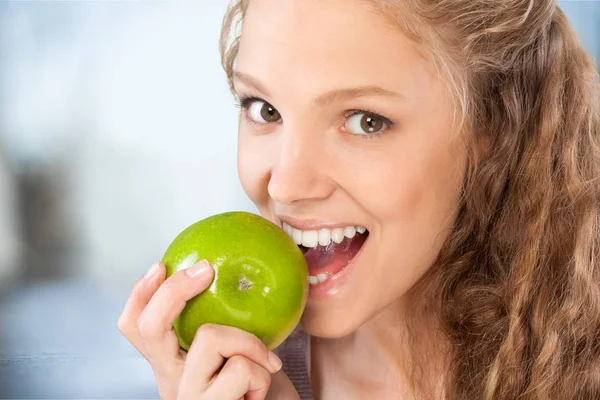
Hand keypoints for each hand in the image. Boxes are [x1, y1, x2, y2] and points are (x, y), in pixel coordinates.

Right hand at [117, 260, 295, 399]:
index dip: (141, 294)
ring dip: (249, 343)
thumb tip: (239, 276)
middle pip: (151, 326)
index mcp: (173, 366)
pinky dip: (263, 372)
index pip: (137, 328)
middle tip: (206, 270)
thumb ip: (228, 328)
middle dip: (176, 288)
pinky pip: (241, 367)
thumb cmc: (263, 390)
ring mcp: (188, 396)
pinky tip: (264, 390)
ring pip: (210, 336)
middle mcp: (171, 382)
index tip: (162, 265)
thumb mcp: (238, 354)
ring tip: (264, 364)